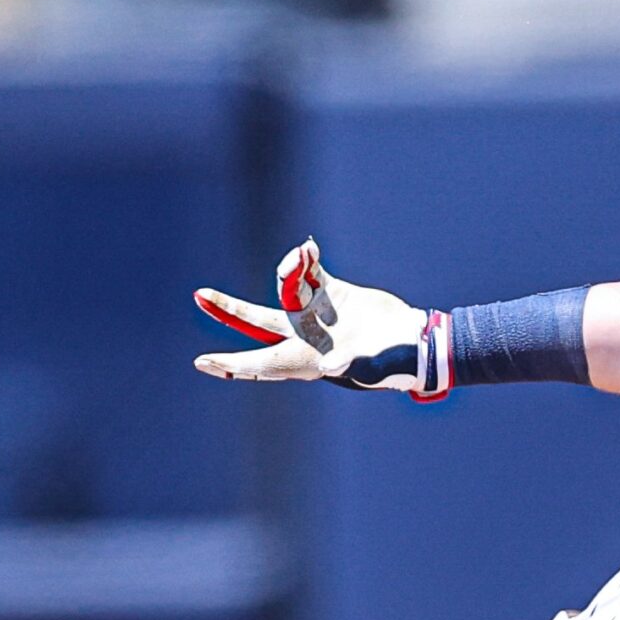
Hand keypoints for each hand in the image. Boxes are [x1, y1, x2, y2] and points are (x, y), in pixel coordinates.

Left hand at [195, 239, 450, 398]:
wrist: (419, 341)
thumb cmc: (397, 364)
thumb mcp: (373, 370)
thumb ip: (351, 367)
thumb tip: (330, 365)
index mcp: (305, 360)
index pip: (259, 363)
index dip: (231, 365)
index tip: (203, 362)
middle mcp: (305, 336)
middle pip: (256, 323)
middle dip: (228, 310)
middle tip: (200, 296)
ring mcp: (317, 315)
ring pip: (284, 290)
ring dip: (288, 270)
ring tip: (303, 258)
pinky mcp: (333, 295)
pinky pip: (309, 274)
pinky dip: (305, 260)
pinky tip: (308, 250)